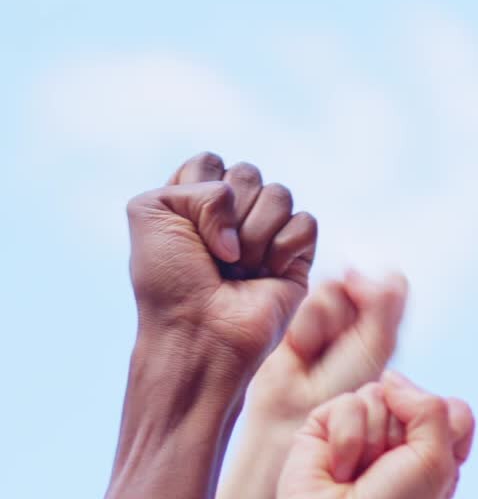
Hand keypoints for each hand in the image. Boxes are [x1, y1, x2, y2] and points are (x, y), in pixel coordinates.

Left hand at [128, 152, 317, 383]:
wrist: (198, 335)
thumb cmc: (169, 283)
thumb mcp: (150, 212)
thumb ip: (192, 181)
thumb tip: (241, 217)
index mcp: (195, 201)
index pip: (211, 162)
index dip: (200, 189)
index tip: (184, 228)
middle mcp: (232, 215)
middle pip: (248, 172)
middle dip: (228, 214)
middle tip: (215, 254)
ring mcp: (266, 234)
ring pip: (279, 193)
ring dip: (254, 235)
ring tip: (240, 270)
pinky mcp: (296, 257)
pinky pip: (305, 223)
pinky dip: (282, 249)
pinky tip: (266, 275)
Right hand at [248, 269, 407, 428]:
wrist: (298, 412)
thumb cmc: (343, 389)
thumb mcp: (376, 345)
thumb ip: (380, 299)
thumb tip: (354, 269)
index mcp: (386, 325)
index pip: (390, 284)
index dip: (377, 292)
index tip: (368, 318)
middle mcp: (359, 319)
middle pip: (359, 280)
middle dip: (351, 310)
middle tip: (343, 343)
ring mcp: (329, 319)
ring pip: (333, 288)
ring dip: (327, 320)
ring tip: (320, 350)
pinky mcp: (301, 319)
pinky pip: (308, 299)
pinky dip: (307, 325)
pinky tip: (303, 347)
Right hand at [273, 371, 473, 498]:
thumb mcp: (436, 463)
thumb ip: (431, 408)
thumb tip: (390, 378)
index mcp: (433, 453)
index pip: (455, 410)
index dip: (442, 430)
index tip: (426, 467)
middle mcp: (398, 439)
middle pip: (415, 397)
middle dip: (402, 437)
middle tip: (383, 473)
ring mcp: (362, 428)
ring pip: (379, 394)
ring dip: (372, 441)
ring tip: (356, 474)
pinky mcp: (326, 424)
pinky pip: (348, 403)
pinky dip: (345, 440)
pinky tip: (336, 469)